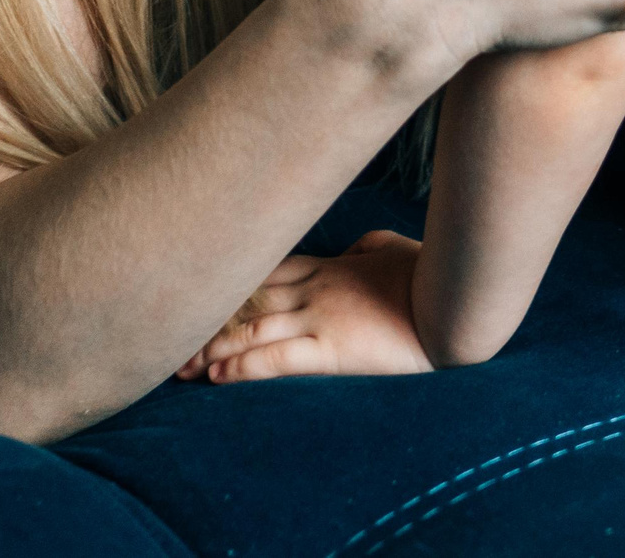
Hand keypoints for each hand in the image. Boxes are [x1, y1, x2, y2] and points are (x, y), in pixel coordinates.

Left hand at [175, 231, 433, 383]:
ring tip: (181, 367)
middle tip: (172, 339)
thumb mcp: (389, 247)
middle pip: (246, 301)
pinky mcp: (332, 349)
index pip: (263, 273)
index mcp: (327, 266)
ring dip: (212, 348)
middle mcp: (314, 288)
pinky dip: (241, 366)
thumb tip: (351, 249)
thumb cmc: (427, 273)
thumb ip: (362, 247)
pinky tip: (217, 377)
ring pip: (251, 329)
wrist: (452, 305)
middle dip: (207, 321)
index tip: (198, 299)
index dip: (228, 288)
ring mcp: (320, 317)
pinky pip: (275, 357)